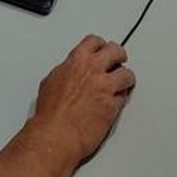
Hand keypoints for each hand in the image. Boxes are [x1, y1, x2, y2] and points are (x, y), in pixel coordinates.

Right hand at [29, 35, 134, 167]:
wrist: (56, 133)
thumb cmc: (50, 113)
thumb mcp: (50, 82)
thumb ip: (66, 72)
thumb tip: (70, 72)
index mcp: (76, 61)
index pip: (94, 42)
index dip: (101, 45)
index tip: (103, 48)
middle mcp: (93, 70)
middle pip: (115, 51)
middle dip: (118, 56)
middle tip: (119, 60)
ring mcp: (105, 87)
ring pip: (126, 74)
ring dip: (124, 79)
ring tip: (121, 84)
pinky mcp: (113, 105)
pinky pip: (124, 96)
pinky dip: (121, 98)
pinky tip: (116, 100)